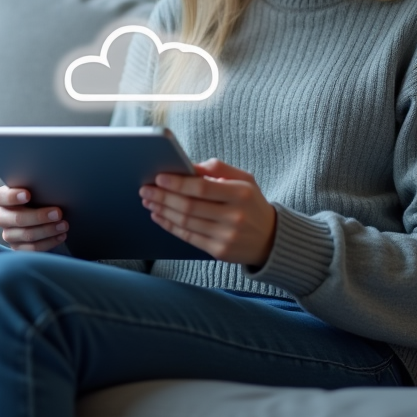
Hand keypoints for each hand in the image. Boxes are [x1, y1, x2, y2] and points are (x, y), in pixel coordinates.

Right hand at [0, 186, 67, 251]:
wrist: (40, 215)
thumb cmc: (37, 198)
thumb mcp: (34, 190)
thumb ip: (36, 187)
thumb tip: (51, 185)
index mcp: (1, 199)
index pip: (0, 197)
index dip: (12, 196)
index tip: (28, 194)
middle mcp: (2, 217)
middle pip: (18, 219)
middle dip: (40, 216)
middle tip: (58, 213)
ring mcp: (9, 234)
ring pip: (27, 235)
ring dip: (48, 230)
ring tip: (64, 225)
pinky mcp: (18, 248)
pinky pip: (33, 248)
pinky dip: (49, 242)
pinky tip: (61, 236)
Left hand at [139, 158, 275, 265]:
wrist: (271, 239)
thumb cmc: (252, 203)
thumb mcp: (244, 180)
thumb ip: (218, 168)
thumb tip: (189, 165)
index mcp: (241, 194)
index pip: (202, 188)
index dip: (177, 183)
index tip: (158, 177)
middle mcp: (235, 216)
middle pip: (190, 206)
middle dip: (163, 197)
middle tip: (145, 189)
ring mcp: (227, 236)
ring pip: (186, 222)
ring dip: (163, 211)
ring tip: (149, 201)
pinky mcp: (219, 252)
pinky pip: (188, 237)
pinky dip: (170, 226)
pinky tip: (159, 216)